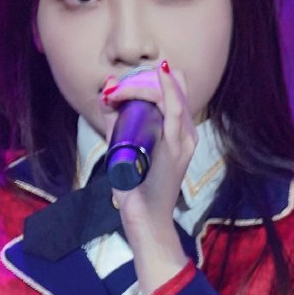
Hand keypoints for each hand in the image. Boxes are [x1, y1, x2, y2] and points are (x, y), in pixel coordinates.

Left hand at [101, 59, 196, 241]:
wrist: (147, 220)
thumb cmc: (138, 189)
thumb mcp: (126, 149)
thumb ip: (116, 123)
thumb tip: (107, 94)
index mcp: (178, 132)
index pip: (172, 91)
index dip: (148, 79)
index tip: (119, 87)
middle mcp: (186, 133)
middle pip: (175, 87)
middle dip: (142, 81)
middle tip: (115, 92)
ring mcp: (184, 140)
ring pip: (172, 95)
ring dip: (141, 86)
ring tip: (116, 93)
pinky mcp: (176, 147)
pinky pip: (175, 111)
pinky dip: (167, 89)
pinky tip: (160, 74)